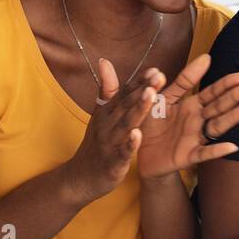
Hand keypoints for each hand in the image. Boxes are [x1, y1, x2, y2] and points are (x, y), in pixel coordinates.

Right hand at [65, 58, 160, 203]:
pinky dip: (129, 143)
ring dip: (138, 109)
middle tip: (159, 75)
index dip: (139, 81)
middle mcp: (108, 124)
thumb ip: (107, 89)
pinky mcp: (112, 162)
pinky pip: (122, 152)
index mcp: (107, 112)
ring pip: (126, 124)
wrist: (79, 177)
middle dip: (143, 89)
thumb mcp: (100, 114)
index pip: (124, 93)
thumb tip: (104, 60)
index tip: (155, 69)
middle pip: (127, 104)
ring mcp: (109, 143)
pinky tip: (137, 135)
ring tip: (151, 95)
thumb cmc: (95, 143)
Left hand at [136, 54, 238, 181]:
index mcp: (191, 105)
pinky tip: (232, 146)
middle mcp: (197, 120)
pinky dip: (218, 150)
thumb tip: (205, 57)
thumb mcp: (164, 97)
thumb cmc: (151, 123)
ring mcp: (195, 138)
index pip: (214, 92)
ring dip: (234, 117)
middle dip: (237, 96)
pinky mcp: (188, 156)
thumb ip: (183, 80)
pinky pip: (204, 153)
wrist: (136, 151)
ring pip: (218, 126)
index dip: (228, 84)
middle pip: (220, 106)